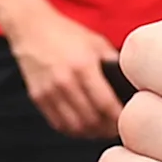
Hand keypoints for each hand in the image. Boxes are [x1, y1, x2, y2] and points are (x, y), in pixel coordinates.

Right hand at [7, 4, 126, 139]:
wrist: (31, 28)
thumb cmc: (65, 33)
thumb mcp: (96, 42)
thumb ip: (113, 61)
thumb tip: (129, 81)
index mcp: (83, 66)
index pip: (105, 103)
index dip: (118, 118)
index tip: (127, 120)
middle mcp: (65, 81)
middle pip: (91, 120)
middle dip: (106, 128)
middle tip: (116, 127)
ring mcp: (50, 92)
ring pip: (75, 127)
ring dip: (90, 133)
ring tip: (101, 129)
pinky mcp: (38, 98)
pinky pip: (58, 124)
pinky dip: (73, 130)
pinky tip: (83, 125)